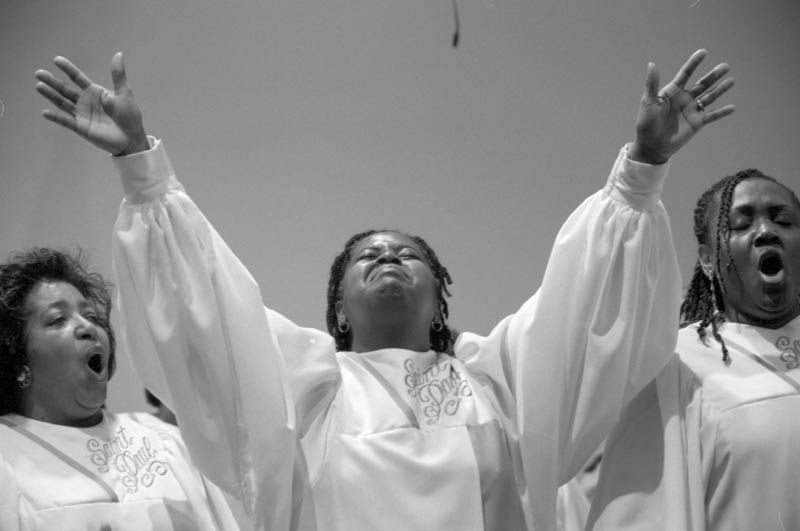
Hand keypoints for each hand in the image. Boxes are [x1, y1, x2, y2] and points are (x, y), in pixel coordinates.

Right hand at [35, 53, 148, 155]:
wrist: (131, 138)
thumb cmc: (129, 116)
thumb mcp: (124, 93)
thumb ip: (118, 75)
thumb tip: (118, 53)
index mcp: (95, 92)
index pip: (78, 78)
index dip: (68, 69)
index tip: (57, 60)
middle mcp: (85, 102)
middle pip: (65, 89)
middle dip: (52, 81)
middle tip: (38, 73)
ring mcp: (82, 115)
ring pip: (63, 103)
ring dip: (51, 95)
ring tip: (38, 86)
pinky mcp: (81, 128)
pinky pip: (66, 122)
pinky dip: (56, 118)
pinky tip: (45, 112)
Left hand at [630, 49, 734, 164]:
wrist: (651, 146)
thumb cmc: (646, 124)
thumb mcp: (648, 103)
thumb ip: (652, 84)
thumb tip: (651, 64)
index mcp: (672, 92)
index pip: (685, 74)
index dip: (694, 63)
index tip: (703, 52)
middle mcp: (684, 99)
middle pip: (701, 84)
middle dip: (713, 76)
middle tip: (725, 67)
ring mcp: (691, 110)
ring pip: (709, 97)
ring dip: (720, 90)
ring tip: (731, 81)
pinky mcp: (697, 123)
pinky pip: (712, 116)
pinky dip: (722, 112)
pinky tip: (732, 108)